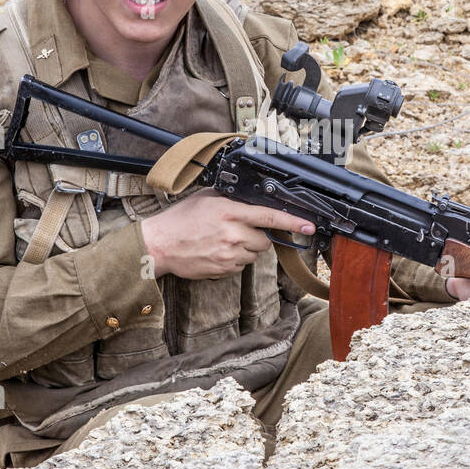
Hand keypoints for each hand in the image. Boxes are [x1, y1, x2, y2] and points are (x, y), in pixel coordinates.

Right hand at [140, 191, 314, 279]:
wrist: (160, 245)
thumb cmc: (181, 219)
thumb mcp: (207, 198)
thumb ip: (233, 198)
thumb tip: (252, 198)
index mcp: (231, 212)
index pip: (270, 217)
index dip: (292, 223)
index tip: (308, 226)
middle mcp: (234, 234)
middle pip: (265, 240)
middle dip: (258, 235)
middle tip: (238, 230)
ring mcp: (230, 255)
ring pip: (254, 254)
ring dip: (246, 248)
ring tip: (223, 240)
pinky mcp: (225, 270)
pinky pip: (241, 265)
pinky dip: (235, 259)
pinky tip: (217, 251)